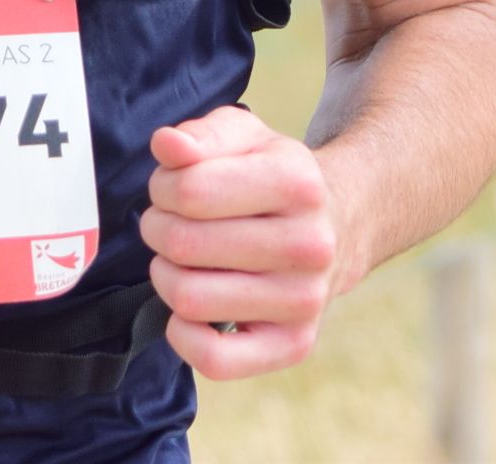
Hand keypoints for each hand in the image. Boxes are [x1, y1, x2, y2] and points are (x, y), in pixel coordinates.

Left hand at [141, 105, 337, 378]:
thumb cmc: (273, 178)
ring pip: (188, 298)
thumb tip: (167, 145)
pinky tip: (190, 310)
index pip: (189, 190)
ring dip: (166, 275)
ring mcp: (305, 301)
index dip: (162, 188)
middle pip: (183, 244)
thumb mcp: (246, 138)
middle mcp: (309, 245)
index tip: (171, 189)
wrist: (337, 226)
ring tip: (184, 259)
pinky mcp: (294, 345)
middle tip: (172, 223)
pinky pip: (215, 360)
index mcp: (297, 183)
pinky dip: (184, 336)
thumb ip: (202, 135)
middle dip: (158, 228)